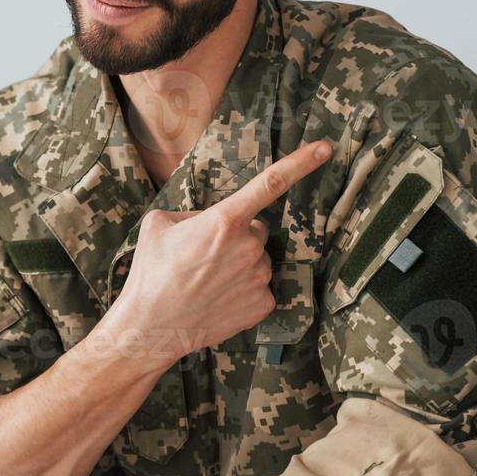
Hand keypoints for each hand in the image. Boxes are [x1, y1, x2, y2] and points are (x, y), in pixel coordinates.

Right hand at [102, 140, 332, 373]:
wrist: (152, 326)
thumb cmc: (151, 272)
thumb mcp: (158, 224)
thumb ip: (192, 213)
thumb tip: (209, 218)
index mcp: (224, 220)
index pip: (270, 183)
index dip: (301, 163)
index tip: (325, 149)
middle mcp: (249, 246)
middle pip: (255, 230)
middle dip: (236, 237)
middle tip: (204, 255)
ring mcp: (259, 277)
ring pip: (258, 259)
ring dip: (239, 264)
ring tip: (206, 280)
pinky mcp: (262, 304)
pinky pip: (260, 286)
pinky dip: (243, 290)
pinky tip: (218, 298)